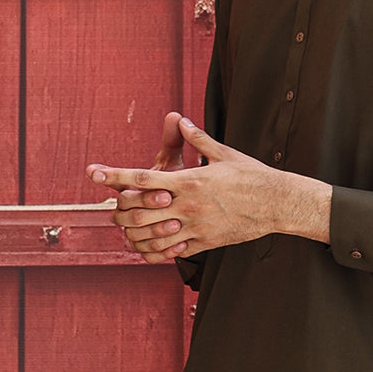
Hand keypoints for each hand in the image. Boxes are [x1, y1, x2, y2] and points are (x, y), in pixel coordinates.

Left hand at [87, 116, 331, 263]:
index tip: (94, 172)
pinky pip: (172, 251)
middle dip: (119, 210)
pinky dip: (155, 251)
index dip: (115, 176)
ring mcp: (195, 227)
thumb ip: (197, 139)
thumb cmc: (252, 176)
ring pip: (152, 235)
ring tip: (124, 229)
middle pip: (139, 210)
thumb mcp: (224, 153)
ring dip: (133, 233)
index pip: (142, 178)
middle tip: (112, 207)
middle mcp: (188, 205)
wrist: (277, 203)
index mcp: (189, 180)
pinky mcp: (205, 242)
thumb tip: (181, 120)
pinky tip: (148, 247)